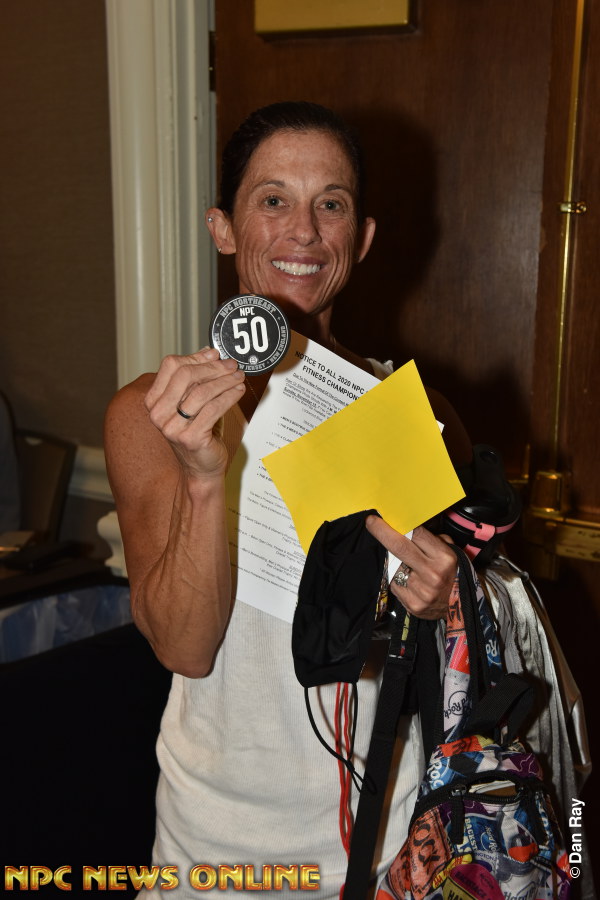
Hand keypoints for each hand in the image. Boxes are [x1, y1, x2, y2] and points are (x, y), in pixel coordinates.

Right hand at [144, 347, 245, 478]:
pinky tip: (238, 392)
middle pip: (185, 375)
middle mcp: (158, 413)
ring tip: (239, 377)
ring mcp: (172, 427)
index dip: (196, 357)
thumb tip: (209, 352)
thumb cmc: (199, 433)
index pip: (171, 366)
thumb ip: (197, 378)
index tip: (216, 355)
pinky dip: (229, 396)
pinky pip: (213, 408)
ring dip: (225, 381)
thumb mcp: (194, 402)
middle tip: (232, 366)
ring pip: (202, 391)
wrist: (202, 468)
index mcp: (154, 400)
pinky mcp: (190, 437)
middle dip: (213, 368)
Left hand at [365, 517, 455, 619]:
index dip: (397, 524)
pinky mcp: (413, 604)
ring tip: (404, 564)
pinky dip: (397, 580)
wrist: (460, 607)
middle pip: (400, 547)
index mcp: (443, 557)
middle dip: (382, 532)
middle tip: (371, 523)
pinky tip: (407, 581)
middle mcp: (432, 574)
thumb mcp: (451, 552)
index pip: (416, 534)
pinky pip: (394, 585)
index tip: (380, 517)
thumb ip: (431, 539)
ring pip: (394, 568)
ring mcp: (421, 591)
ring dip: (393, 562)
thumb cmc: (452, 573)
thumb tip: (407, 527)